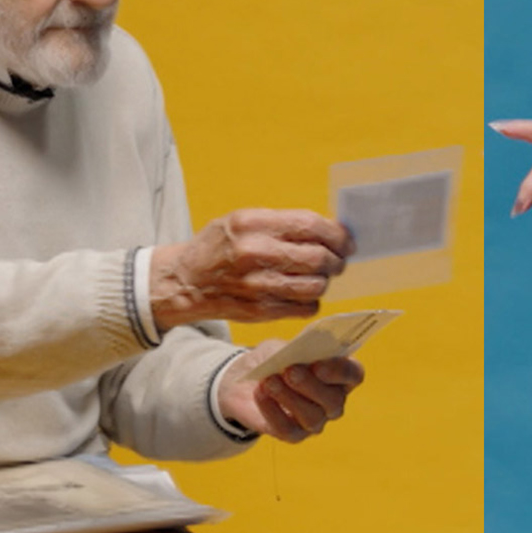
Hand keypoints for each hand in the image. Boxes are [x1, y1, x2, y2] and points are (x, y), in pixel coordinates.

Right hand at [151, 209, 354, 326]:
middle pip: (319, 258)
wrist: (185, 281)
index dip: (337, 234)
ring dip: (325, 282)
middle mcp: (255, 253)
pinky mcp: (260, 310)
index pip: (312, 226)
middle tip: (337, 261)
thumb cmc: (219, 246)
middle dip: (337, 260)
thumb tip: (330, 230)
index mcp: (253, 224)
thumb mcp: (243, 221)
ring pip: (316, 286)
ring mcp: (258, 285)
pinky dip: (311, 301)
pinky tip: (302, 294)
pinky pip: (305, 308)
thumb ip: (283, 224)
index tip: (346, 241)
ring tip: (318, 277)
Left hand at [215, 341, 365, 443]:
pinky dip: (272, 410)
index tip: (318, 364)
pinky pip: (287, 429)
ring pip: (312, 417)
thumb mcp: (282, 347)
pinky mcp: (294, 434)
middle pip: (334, 400)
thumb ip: (292, 350)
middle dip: (310, 385)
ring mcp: (316, 420)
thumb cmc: (274, 360)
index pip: (353, 374)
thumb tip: (297, 355)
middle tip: (290, 371)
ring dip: (289, 397)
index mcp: (339, 373)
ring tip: (269, 381)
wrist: (246, 380)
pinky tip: (260, 394)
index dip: (339, 371)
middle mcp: (333, 400)